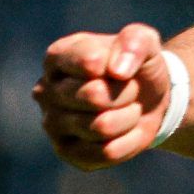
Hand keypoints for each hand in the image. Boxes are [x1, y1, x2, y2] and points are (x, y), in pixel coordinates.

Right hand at [32, 23, 171, 170]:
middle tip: (130, 89)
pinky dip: (129, 141)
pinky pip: (107, 153)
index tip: (121, 67)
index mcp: (58, 57)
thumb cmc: (136, 65)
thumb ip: (134, 41)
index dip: (117, 66)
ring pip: (101, 127)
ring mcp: (52, 124)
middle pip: (94, 96)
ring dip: (129, 117)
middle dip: (126, 92)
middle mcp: (45, 91)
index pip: (90, 62)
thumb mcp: (144, 40)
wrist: (148, 99)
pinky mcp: (67, 153)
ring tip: (128, 108)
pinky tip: (126, 130)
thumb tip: (117, 71)